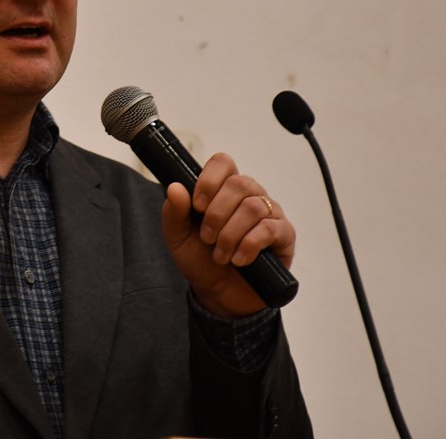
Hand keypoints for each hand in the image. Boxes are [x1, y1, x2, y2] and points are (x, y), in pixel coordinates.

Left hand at [161, 152, 295, 317]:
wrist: (219, 293)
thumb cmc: (199, 259)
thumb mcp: (177, 237)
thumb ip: (174, 212)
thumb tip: (175, 187)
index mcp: (223, 189)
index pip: (223, 163)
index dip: (209, 180)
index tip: (197, 205)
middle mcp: (249, 195)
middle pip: (239, 183)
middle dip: (217, 213)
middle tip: (206, 237)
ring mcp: (269, 213)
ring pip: (253, 207)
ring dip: (230, 234)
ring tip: (220, 255)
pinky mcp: (284, 235)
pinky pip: (270, 229)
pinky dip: (249, 245)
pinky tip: (238, 259)